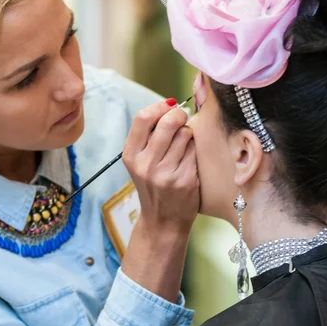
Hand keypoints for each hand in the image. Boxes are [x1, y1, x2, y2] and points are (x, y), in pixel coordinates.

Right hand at [120, 99, 198, 301]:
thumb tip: (171, 105)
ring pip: (186, 134)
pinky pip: (196, 150)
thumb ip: (149, 135)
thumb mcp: (140, 161)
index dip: (159, 107)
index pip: (143, 117)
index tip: (168, 107)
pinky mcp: (185, 180)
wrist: (163, 220)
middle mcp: (145, 164)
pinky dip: (195, 151)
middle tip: (182, 119)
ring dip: (188, 135)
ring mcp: (165, 173)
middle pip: (168, 122)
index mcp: (130, 155)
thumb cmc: (154, 183)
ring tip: (183, 146)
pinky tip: (189, 161)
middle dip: (179, 115)